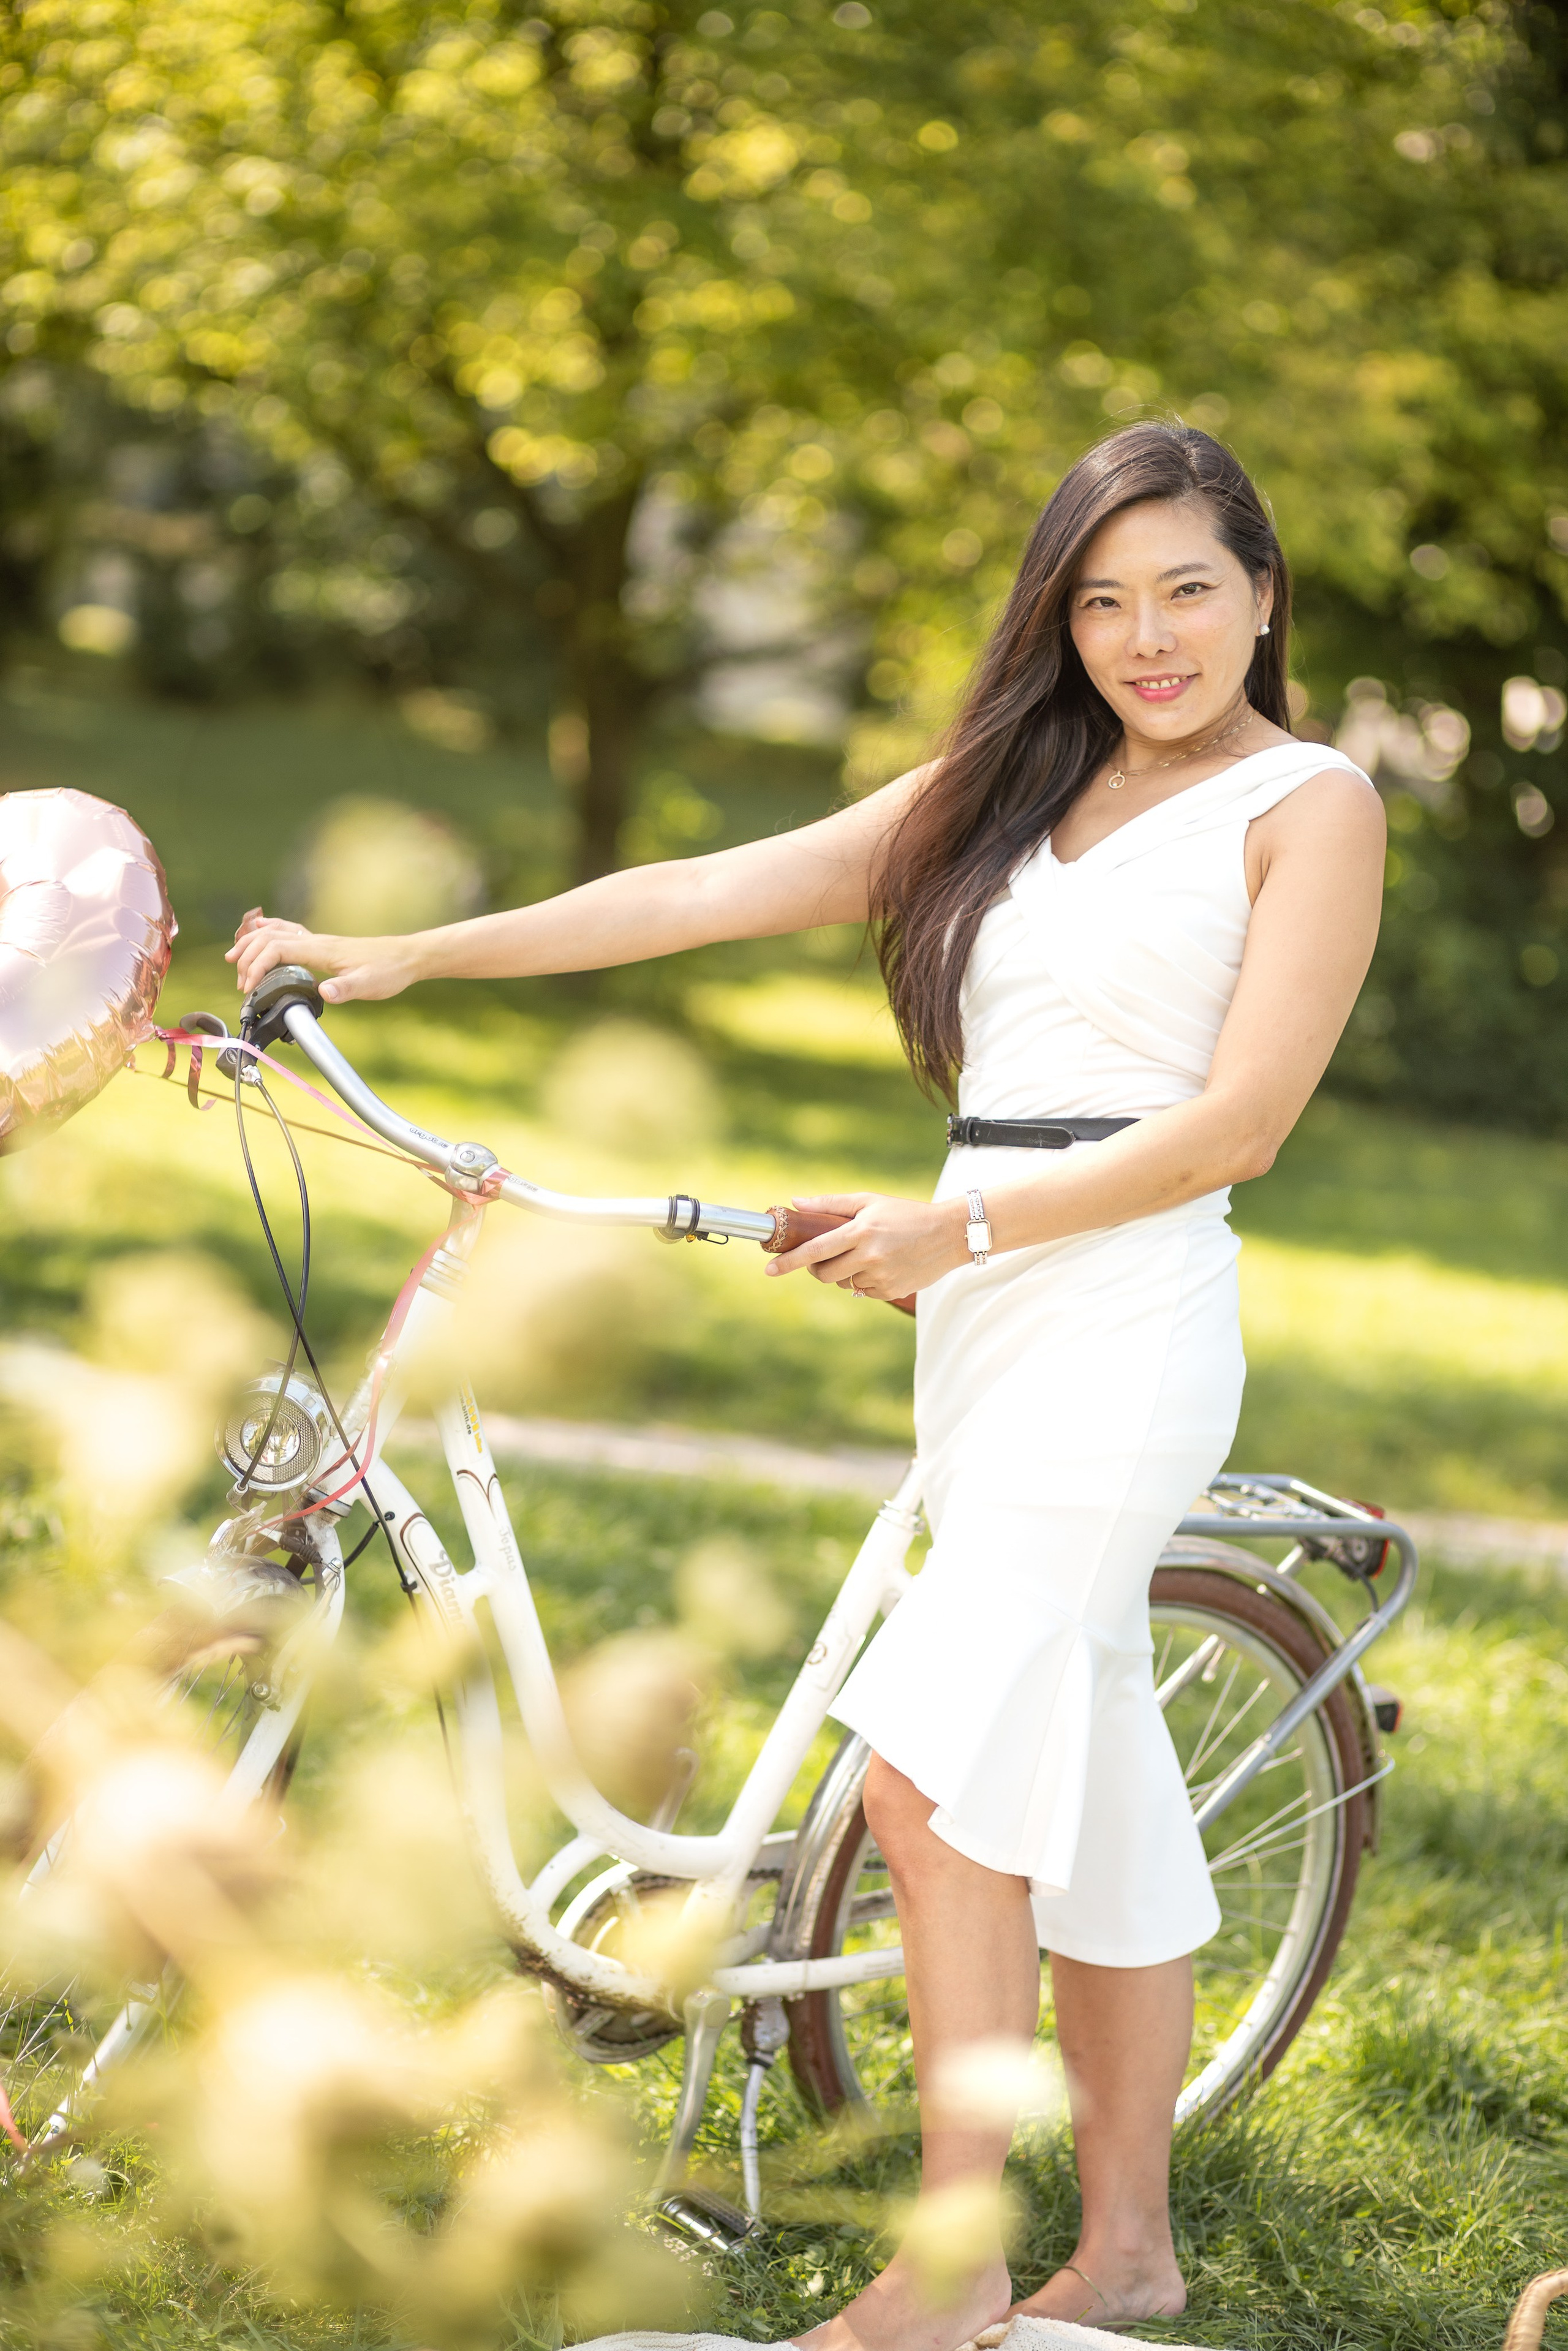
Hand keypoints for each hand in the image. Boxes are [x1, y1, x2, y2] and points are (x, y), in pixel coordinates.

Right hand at [226, 910, 425, 1003]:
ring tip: (235, 959)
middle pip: (268, 938)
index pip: (276, 950)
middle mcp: (316, 940)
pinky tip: (262, 933)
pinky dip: (269, 932)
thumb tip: (324, 992)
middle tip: (240, 981)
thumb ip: (346, 990)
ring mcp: (319, 940)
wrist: (407, 957)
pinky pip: (288, 932)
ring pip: (275, 932)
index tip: (250, 989)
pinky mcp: (323, 945)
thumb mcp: (369, 985)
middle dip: (247, 957)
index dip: (257, 967)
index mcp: (321, 950)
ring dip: (252, 943)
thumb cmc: (389, 971)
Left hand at [763, 1191, 969, 1301]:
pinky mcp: (891, 1291)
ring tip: (865, 1256)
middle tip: (825, 1258)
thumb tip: (797, 1203)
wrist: (948, 1234)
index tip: (769, 1270)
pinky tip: (881, 1266)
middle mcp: (869, 1256)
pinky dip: (863, 1282)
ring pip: (844, 1284)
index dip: (790, 1261)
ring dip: (844, 1273)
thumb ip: (831, 1205)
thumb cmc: (906, 1214)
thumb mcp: (869, 1201)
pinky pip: (863, 1292)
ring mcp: (881, 1277)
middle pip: (825, 1274)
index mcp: (861, 1232)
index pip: (816, 1249)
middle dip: (818, 1269)